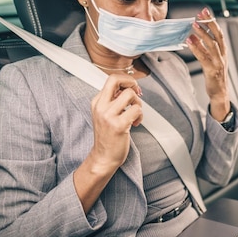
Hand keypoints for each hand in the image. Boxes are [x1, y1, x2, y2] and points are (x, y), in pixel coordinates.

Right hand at [74, 74, 142, 212]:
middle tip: (137, 93)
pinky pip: (136, 110)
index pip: (112, 79)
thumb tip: (130, 87)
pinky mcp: (118, 125)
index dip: (126, 81)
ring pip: (130, 94)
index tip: (133, 89)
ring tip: (135, 114)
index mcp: (97, 101)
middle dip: (131, 82)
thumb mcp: (106, 114)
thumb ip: (114, 100)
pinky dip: (140, 115)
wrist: (103, 157)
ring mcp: (108, 116)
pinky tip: (135, 123)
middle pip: (116, 80)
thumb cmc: (108, 135)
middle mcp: (100, 106)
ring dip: (138, 103)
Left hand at [186, 7, 230, 120]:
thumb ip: (204, 48)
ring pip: (212, 45)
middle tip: (201, 14)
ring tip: (194, 25)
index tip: (205, 11)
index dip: (212, 21)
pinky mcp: (212, 70)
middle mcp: (222, 55)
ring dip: (203, 33)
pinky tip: (190, 42)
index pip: (219, 32)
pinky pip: (204, 57)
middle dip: (209, 23)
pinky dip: (197, 48)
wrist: (220, 93)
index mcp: (223, 51)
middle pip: (217, 36)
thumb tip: (193, 36)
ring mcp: (218, 63)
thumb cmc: (215, 75)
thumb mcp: (211, 59)